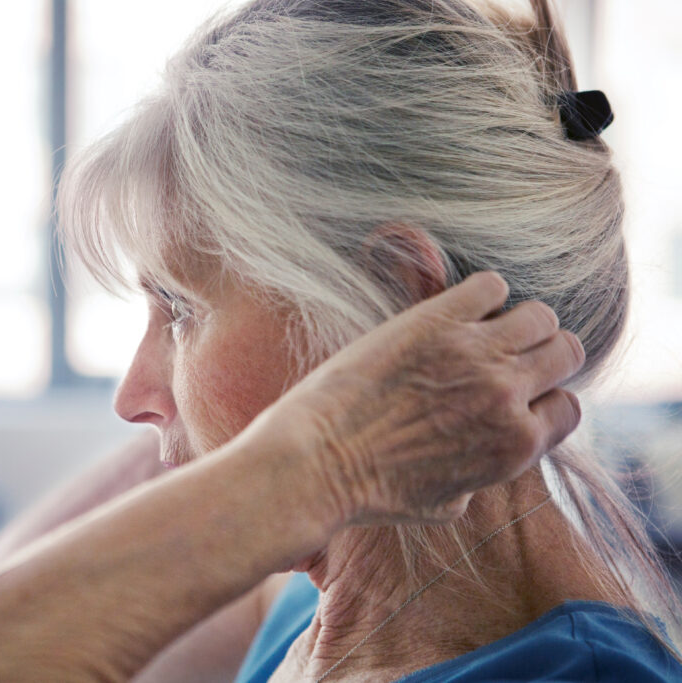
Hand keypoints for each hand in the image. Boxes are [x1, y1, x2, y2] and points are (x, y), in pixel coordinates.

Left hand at [257, 271, 583, 528]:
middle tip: (506, 355)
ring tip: (482, 329)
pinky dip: (481, 294)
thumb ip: (480, 479)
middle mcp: (508, 396)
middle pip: (565, 351)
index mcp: (516, 446)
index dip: (543, 400)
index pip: (568, 407)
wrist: (318, 462)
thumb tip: (483, 463)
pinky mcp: (436, 321)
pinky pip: (489, 286)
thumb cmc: (369, 492)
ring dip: (518, 319)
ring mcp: (475, 353)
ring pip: (538, 315)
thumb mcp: (444, 506)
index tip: (516, 396)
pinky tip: (452, 311)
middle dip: (542, 353)